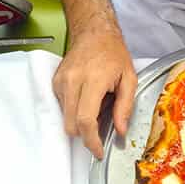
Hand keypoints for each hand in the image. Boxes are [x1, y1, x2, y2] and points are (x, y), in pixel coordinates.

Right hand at [52, 30, 136, 158]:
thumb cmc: (113, 53)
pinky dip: (74, 110)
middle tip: (101, 131)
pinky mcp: (55, 82)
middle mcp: (73, 81)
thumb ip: (125, 106)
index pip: (86, 120)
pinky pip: (62, 107)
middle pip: (71, 125)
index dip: (92, 141)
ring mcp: (61, 82)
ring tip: (96, 106)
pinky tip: (86, 98)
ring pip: (65, 118)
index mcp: (93, 80)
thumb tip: (121, 130)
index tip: (98, 151)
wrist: (94, 32)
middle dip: (85, 136)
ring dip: (80, 122)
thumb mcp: (129, 78)